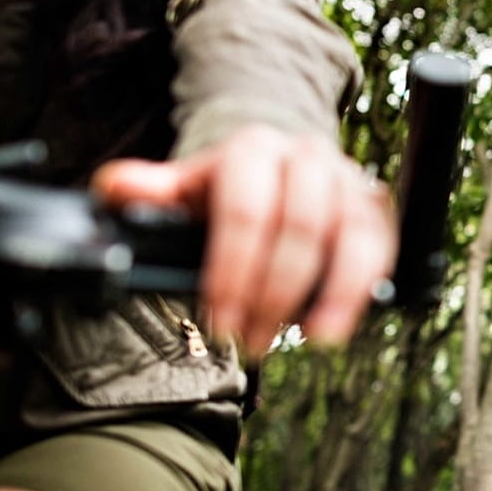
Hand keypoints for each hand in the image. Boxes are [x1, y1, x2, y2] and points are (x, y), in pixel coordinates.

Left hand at [90, 125, 395, 356]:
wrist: (283, 174)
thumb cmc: (229, 194)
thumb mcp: (186, 191)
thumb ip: (150, 191)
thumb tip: (113, 188)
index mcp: (253, 149)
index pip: (246, 210)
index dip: (232, 271)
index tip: (218, 321)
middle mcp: (308, 156)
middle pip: (300, 226)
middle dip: (273, 293)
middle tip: (248, 341)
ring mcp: (349, 182)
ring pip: (348, 238)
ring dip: (328, 296)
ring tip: (304, 341)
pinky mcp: (377, 212)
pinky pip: (378, 253)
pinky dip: (358, 293)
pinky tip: (332, 329)